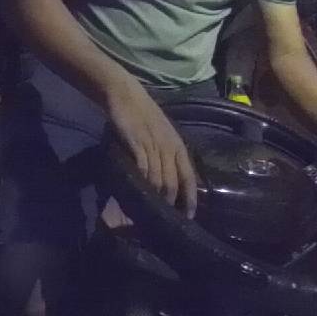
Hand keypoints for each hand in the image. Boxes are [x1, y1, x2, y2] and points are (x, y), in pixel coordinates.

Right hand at [105, 83, 198, 217]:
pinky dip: (141, 183)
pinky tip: (137, 192)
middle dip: (169, 203)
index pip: (189, 177)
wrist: (126, 97)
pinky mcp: (137, 144)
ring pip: (159, 179)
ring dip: (154, 197)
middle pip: (173, 183)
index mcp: (179, 147)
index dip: (189, 199)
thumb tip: (166, 180)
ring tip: (148, 211)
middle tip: (163, 218)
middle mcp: (169, 148)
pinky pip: (143, 170)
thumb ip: (166, 155)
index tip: (188, 216)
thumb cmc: (144, 116)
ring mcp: (154, 146)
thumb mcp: (162, 135)